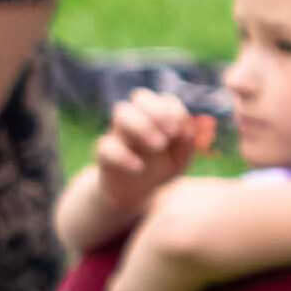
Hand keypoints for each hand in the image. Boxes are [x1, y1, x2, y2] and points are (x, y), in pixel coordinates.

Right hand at [78, 90, 213, 237]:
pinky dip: (124, 156)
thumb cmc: (159, 169)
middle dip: (157, 111)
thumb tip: (186, 127)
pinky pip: (107, 146)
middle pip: (141, 96)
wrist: (135, 193)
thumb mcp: (179, 159)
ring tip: (158, 146)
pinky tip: (139, 167)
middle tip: (170, 134)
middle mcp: (137, 119)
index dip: (173, 111)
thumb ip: (186, 142)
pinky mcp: (105, 154)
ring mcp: (119, 133)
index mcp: (157, 117)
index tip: (178, 131)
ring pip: (122, 112)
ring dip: (142, 125)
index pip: (164, 100)